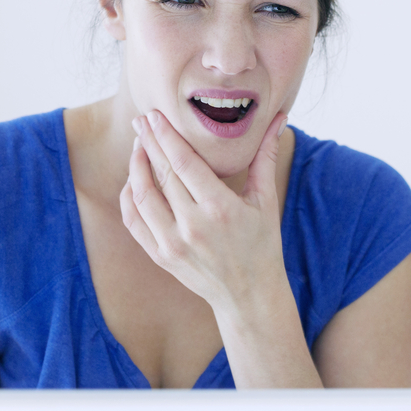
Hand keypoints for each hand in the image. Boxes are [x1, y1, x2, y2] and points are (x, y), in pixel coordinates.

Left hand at [119, 109, 288, 311]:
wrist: (249, 295)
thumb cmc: (262, 244)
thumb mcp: (266, 200)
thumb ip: (267, 156)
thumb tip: (280, 118)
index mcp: (220, 208)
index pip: (183, 162)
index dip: (166, 136)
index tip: (154, 115)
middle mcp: (193, 226)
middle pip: (161, 174)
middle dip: (148, 142)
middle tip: (141, 120)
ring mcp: (173, 244)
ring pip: (142, 196)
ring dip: (136, 167)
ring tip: (138, 146)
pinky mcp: (161, 256)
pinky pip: (135, 221)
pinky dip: (129, 197)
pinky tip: (133, 180)